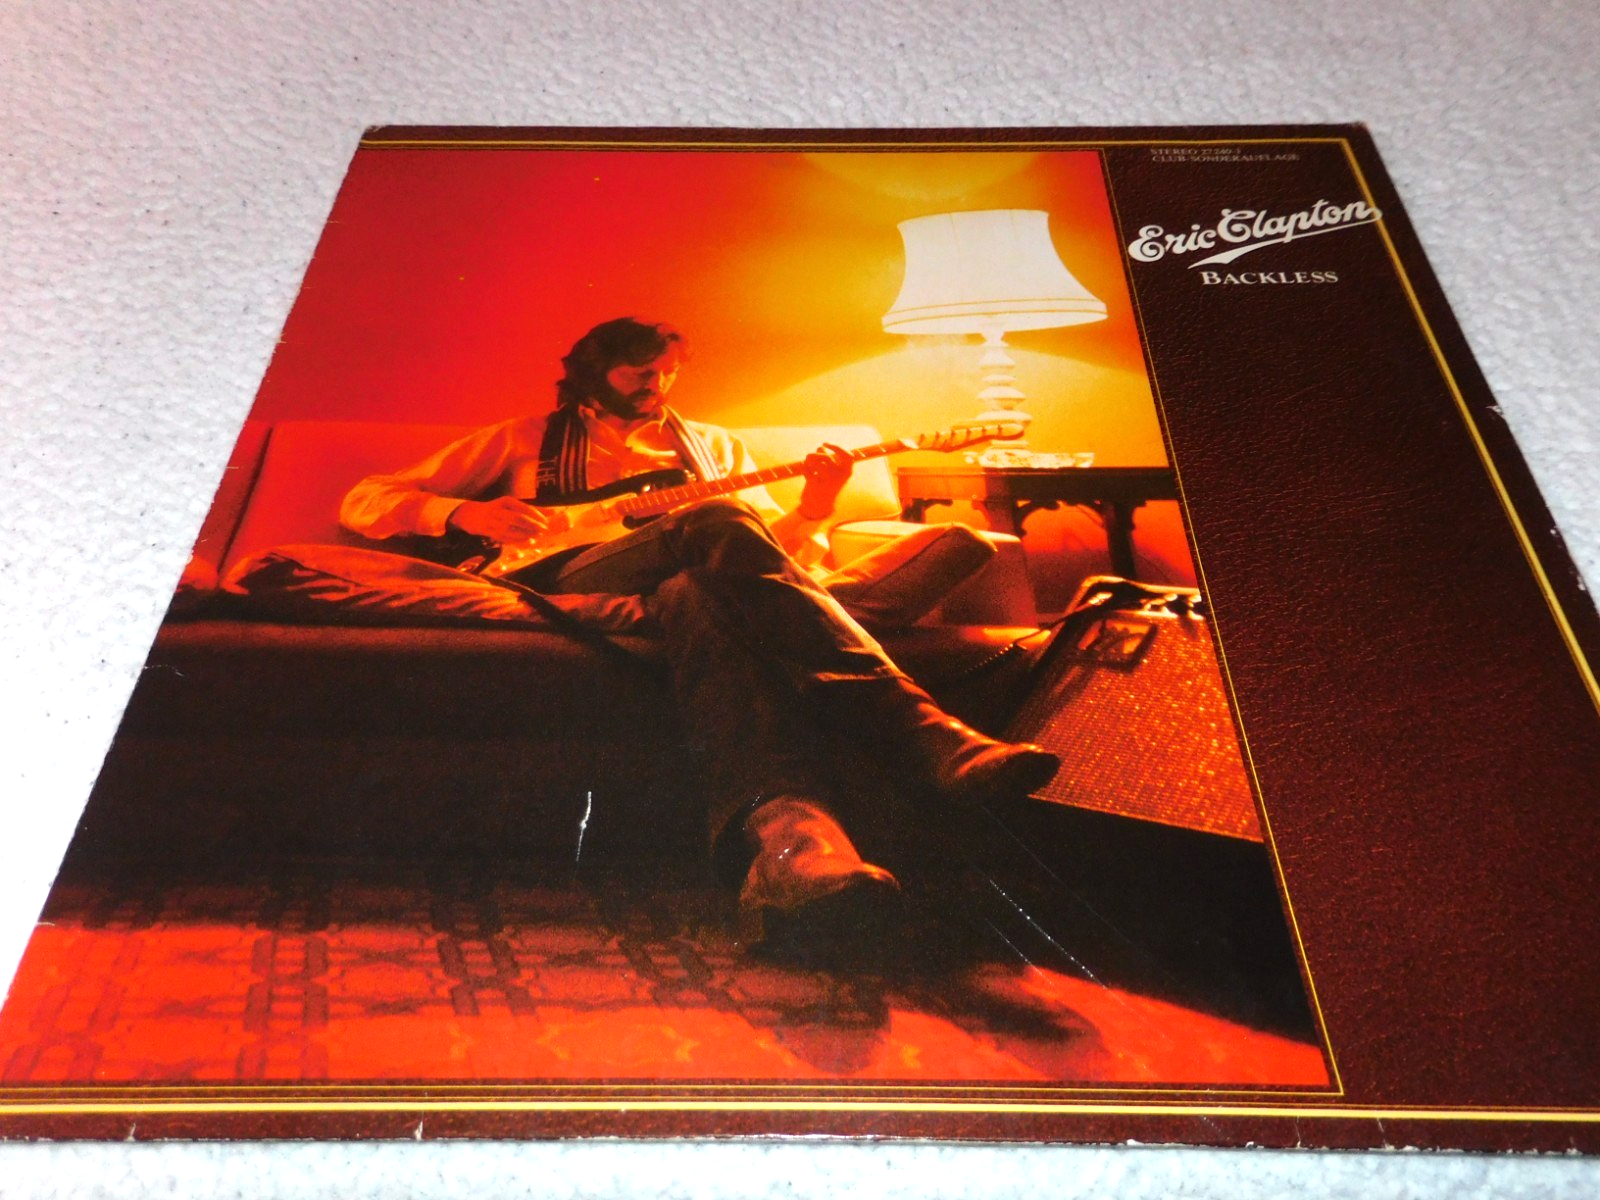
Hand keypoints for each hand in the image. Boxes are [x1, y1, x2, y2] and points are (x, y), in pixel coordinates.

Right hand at [447, 497, 561, 543]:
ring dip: (527, 534)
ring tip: (538, 535)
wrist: (473, 515)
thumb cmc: (500, 509)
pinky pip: (507, 539)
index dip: (536, 516)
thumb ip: (534, 509)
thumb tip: (554, 512)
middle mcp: (499, 511)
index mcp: (506, 502)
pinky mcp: (491, 534)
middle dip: (533, 525)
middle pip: (518, 519)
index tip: (546, 522)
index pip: (524, 508)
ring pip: (513, 530)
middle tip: (544, 530)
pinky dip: (520, 541)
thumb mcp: (514, 505)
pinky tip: (529, 542)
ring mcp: (494, 523)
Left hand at [798, 443, 853, 519]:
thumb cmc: (825, 485)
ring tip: (808, 462)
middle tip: (812, 457)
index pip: (848, 456)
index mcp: (846, 472)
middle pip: (826, 456)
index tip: (825, 444)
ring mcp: (828, 479)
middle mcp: (839, 475)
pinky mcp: (816, 483)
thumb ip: (827, 458)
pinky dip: (804, 467)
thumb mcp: (830, 472)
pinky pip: (807, 468)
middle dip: (816, 453)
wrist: (818, 506)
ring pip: (815, 459)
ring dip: (809, 458)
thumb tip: (821, 447)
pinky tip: (805, 470)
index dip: (837, 448)